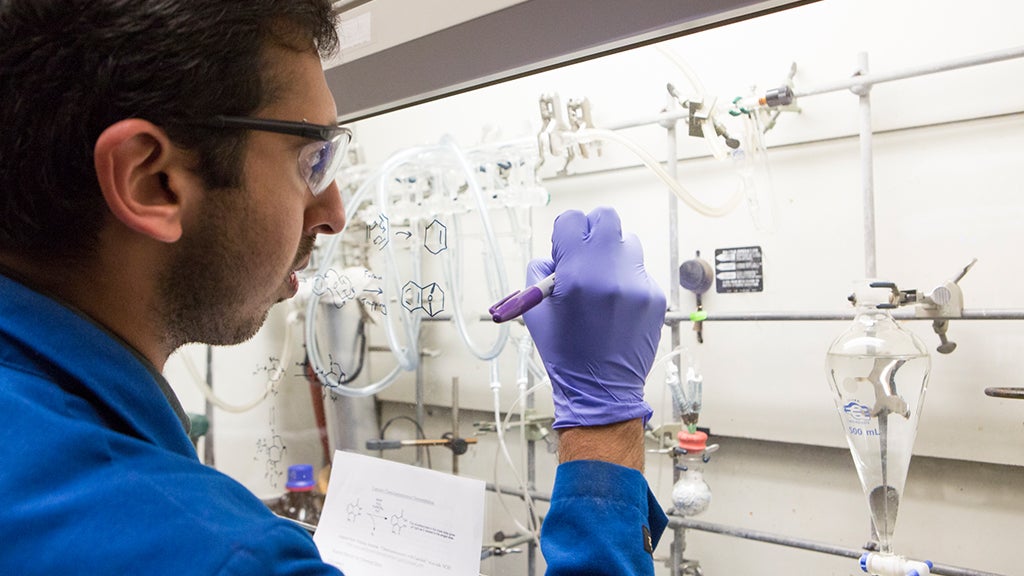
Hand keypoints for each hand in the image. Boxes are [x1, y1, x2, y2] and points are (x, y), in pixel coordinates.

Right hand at [524, 207, 665, 428]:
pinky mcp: (655, 296)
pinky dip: (627, 281)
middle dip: (593, 232)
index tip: (564, 252)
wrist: (601, 389)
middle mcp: (610, 272)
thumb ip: (540, 272)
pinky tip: (618, 308)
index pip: (572, 220)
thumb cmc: (565, 352)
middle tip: (585, 256)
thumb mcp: (536, 311)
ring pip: (628, 242)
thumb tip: (556, 254)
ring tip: (603, 285)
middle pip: (606, 218)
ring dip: (613, 256)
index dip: (565, 234)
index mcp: (576, 274)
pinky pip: (639, 272)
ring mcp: (637, 284)